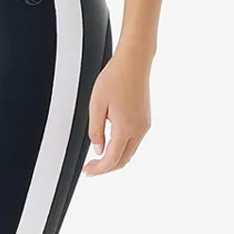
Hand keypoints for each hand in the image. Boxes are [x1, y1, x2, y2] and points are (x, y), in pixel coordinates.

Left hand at [82, 50, 151, 176]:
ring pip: (129, 153)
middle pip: (122, 161)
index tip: (87, 170)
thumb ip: (95, 131)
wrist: (134, 62)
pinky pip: (133, 143)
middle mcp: (138, 130)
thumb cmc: (115, 78)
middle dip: (105, 168)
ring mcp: (144, 126)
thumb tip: (98, 149)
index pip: (111, 160)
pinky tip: (110, 146)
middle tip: (90, 168)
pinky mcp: (145, 121)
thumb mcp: (96, 105)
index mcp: (126, 128)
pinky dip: (121, 149)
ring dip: (114, 159)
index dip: (98, 169)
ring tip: (98, 159)